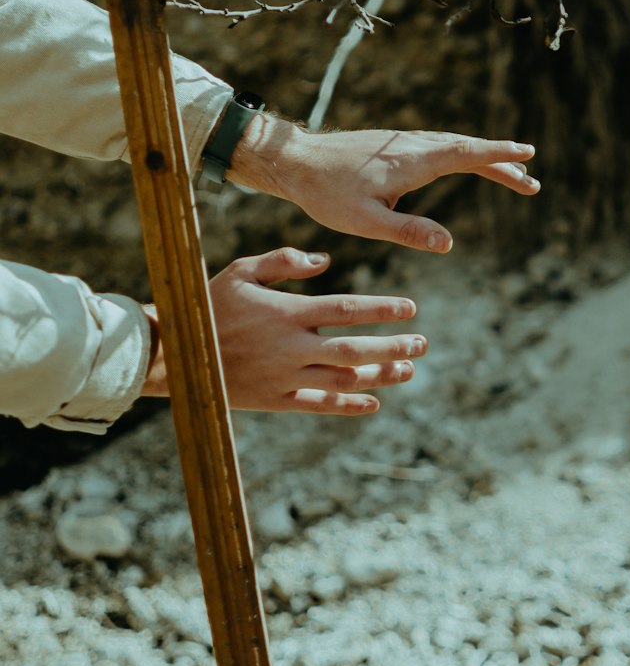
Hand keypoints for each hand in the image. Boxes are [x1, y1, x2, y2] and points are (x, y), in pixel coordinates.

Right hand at [142, 248, 425, 414]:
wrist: (173, 354)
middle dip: (393, 346)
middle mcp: (290, 346)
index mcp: (287, 312)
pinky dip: (348, 405)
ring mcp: (284, 376)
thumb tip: (325, 259)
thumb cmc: (208, 304)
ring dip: (380, 376)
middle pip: (354, 348)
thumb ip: (283, 261)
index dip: (382, 309)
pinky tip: (373, 403)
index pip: (346, 309)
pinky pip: (319, 405)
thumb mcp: (241, 271)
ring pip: (343, 379)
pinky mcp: (275, 400)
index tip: (410, 308)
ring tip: (409, 371)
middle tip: (422, 343)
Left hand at [228, 122, 539, 252]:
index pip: (467, 154)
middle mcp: (413, 145)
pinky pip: (439, 146)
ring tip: (510, 173)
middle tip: (532, 180)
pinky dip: (462, 154)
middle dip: (502, 162)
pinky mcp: (393, 145)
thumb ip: (408, 231)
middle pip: (468, 149)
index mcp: (413, 161)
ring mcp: (403, 143)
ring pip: (454, 146)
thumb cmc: (327, 194)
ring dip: (484, 157)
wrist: (295, 161)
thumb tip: (448, 243)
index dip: (500, 156)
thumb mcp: (366, 222)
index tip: (528, 156)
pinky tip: (464, 162)